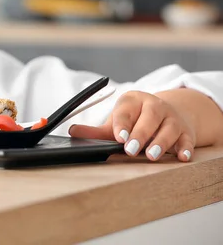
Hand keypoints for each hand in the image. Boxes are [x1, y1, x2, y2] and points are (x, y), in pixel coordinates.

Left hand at [69, 91, 195, 161]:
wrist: (166, 114)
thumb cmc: (135, 120)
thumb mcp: (116, 122)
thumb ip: (96, 130)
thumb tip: (72, 132)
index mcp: (133, 100)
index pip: (126, 110)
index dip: (122, 123)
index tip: (119, 136)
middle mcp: (154, 106)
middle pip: (150, 117)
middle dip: (140, 134)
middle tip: (130, 149)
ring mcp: (172, 118)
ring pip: (169, 128)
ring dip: (161, 142)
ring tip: (151, 155)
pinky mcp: (186, 131)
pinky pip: (187, 139)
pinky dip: (185, 148)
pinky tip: (181, 157)